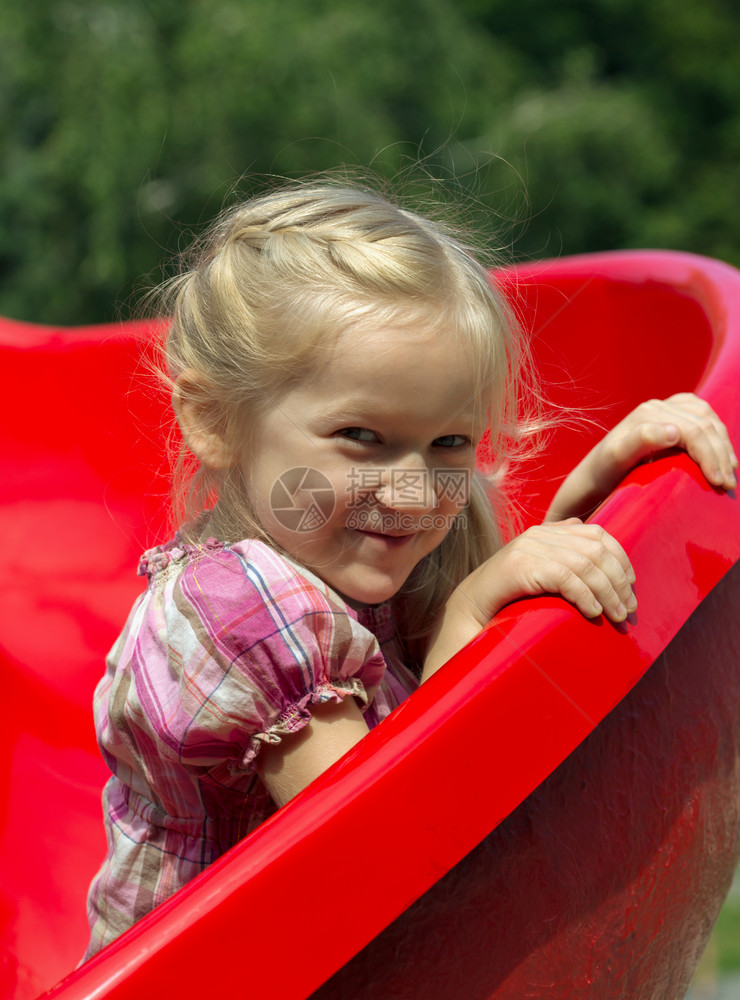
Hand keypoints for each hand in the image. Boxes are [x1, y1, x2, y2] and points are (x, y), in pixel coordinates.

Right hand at [423, 519, 635, 676]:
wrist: (465, 616)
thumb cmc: (508, 603)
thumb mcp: (541, 577)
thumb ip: (564, 560)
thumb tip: (596, 547)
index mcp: (546, 532)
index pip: (597, 534)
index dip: (620, 558)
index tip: (631, 587)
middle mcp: (538, 534)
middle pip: (596, 548)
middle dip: (618, 580)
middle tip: (628, 610)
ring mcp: (528, 547)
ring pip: (585, 563)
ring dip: (608, 592)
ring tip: (616, 617)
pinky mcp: (520, 565)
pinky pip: (565, 576)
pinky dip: (585, 595)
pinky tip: (593, 613)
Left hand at [547, 393, 736, 521]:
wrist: (594, 475)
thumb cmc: (603, 473)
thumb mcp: (615, 459)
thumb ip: (640, 441)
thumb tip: (673, 431)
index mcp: (647, 414)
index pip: (692, 430)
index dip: (710, 455)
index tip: (718, 483)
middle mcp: (657, 406)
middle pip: (704, 424)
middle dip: (721, 455)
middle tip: (728, 485)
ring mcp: (665, 408)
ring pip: (708, 419)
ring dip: (723, 445)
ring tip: (729, 473)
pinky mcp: (672, 415)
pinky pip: (704, 417)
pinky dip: (717, 434)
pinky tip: (722, 454)